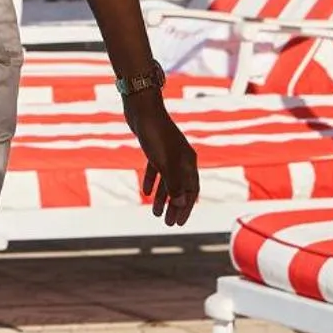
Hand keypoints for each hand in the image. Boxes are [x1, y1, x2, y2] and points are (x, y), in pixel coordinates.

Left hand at [124, 93, 197, 225]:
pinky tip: (146, 192)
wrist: (142, 109)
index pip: (191, 191)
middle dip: (174, 207)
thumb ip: (173, 183)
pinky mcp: (154, 148)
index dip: (185, 208)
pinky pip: (156, 169)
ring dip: (162, 197)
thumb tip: (179, 205)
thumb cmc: (155, 135)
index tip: (179, 223)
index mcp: (188, 163)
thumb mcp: (165, 162)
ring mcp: (168, 153)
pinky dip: (152, 181)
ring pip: (168, 180)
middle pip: (180, 188)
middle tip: (168, 224)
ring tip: (155, 213)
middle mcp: (181, 159)